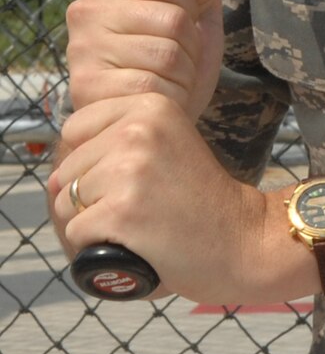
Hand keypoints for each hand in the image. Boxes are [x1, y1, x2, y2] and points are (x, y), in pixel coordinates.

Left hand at [48, 93, 300, 305]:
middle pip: (66, 170)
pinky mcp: (120, 211)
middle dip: (90, 196)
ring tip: (136, 223)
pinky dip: (95, 248)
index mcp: (150, 105)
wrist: (241, 238)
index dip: (93, 162)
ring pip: (65, 203)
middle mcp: (137, 129)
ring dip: (90, 222)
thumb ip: (115, 141)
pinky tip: (134, 242)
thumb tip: (53, 175)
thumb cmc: (199, 200)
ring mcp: (128, 169)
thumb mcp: (164, 146)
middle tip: (140, 203)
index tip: (133, 176)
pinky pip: (75, 234)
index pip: (75, 128)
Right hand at [66, 0, 222, 116]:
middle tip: (174, 54)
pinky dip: (168, 93)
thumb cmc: (174, 53)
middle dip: (189, 41)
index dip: (188, 1)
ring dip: (182, 69)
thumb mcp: (198, 8)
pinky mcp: (87, 86)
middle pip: (171, 17)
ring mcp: (82, 49)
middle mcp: (84, 9)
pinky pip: (152, 84)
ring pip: (166, 52)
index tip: (178, 16)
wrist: (155, 112)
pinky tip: (154, 94)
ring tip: (166, 74)